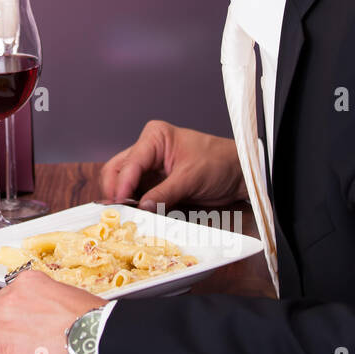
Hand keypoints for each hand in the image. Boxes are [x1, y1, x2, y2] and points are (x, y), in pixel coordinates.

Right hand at [101, 119, 244, 211]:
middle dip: (115, 190)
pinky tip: (132, 216)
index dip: (122, 183)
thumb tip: (141, 208)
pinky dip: (132, 205)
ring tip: (122, 216)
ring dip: (121, 200)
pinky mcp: (154, 184)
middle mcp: (147, 150)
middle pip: (117, 170)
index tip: (120, 203)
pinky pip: (136, 194)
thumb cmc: (220, 163)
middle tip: (115, 211)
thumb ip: (164, 193)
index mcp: (155, 137)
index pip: (131, 162)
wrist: (239, 174)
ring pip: (122, 183)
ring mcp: (149, 168)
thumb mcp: (191, 178)